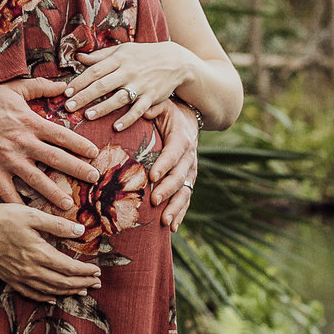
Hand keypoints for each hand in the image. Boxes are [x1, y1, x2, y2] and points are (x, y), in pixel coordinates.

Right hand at [0, 71, 99, 210]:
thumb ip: (41, 86)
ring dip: (52, 192)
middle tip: (94, 179)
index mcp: (29, 122)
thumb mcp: (14, 89)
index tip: (95, 154)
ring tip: (69, 204)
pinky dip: (18, 204)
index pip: (61, 134)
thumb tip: (64, 84)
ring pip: (35, 179)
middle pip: (55, 158)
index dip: (80, 145)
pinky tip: (30, 216)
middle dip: (77, 169)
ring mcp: (6, 158)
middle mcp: (21, 141)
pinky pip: (7, 191)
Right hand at [0, 203, 101, 301]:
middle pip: (63, 282)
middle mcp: (30, 270)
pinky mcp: (9, 279)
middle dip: (82, 284)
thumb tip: (80, 231)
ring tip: (82, 291)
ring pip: (49, 290)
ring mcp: (19, 277)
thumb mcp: (32, 215)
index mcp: (38, 253)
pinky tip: (54, 298)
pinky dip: (46, 297)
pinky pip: (31, 294)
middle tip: (97, 284)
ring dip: (68, 292)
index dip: (86, 272)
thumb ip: (57, 225)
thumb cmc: (2, 218)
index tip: (98, 271)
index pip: (69, 268)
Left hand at [64, 42, 196, 128]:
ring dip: (103, 108)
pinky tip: (116, 127)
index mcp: (119, 59)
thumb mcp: (123, 50)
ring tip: (87, 116)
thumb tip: (78, 58)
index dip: (79, 82)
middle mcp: (129, 71)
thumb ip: (100, 56)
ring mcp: (141, 85)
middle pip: (102, 85)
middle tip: (68, 107)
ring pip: (119, 98)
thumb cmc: (144, 55)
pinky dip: (128, 119)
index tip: (66, 92)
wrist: (176, 61)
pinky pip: (139, 110)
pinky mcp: (152, 97)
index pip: (94, 71)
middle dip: (84, 97)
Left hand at [147, 99, 198, 230]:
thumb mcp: (162, 105)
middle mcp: (189, 157)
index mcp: (181, 139)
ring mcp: (190, 171)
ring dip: (175, 208)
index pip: (173, 153)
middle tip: (155, 200)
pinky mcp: (188, 181)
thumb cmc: (168, 112)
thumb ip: (153, 107)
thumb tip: (143, 111)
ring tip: (165, 222)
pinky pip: (186, 199)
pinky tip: (172, 228)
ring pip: (185, 192)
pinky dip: (180, 213)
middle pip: (180, 176)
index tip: (152, 176)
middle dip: (168, 190)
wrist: (188, 118)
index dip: (164, 164)